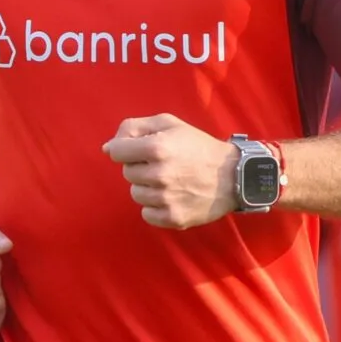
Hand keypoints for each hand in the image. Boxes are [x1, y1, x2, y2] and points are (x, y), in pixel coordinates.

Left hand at [104, 115, 237, 228]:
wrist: (233, 176)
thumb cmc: (199, 146)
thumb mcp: (170, 123)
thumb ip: (134, 127)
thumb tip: (107, 148)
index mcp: (158, 147)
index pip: (116, 152)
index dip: (126, 149)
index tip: (140, 150)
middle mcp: (160, 174)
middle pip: (127, 173)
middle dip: (140, 167)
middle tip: (163, 164)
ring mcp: (166, 199)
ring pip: (136, 194)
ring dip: (148, 187)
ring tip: (170, 181)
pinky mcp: (173, 218)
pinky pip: (147, 214)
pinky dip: (155, 207)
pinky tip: (172, 197)